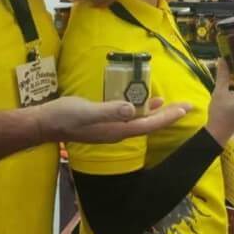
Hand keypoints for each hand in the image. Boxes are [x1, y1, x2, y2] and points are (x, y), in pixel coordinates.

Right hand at [34, 96, 191, 143]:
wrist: (46, 123)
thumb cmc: (64, 116)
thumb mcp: (86, 111)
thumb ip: (109, 110)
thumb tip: (131, 108)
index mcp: (117, 130)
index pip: (148, 125)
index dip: (167, 117)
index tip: (184, 109)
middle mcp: (118, 131)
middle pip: (150, 124)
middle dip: (169, 115)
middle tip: (188, 106)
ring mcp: (112, 127)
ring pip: (142, 120)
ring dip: (158, 113)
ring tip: (174, 105)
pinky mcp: (106, 121)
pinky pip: (131, 116)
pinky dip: (142, 109)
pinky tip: (149, 102)